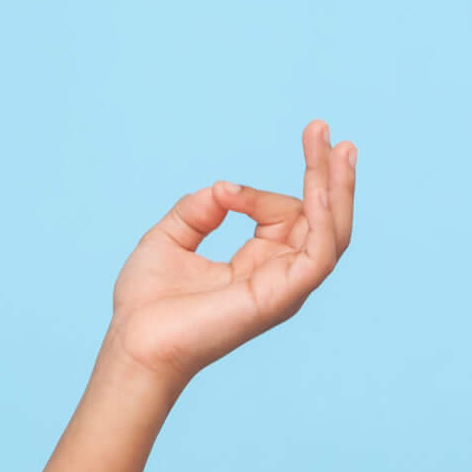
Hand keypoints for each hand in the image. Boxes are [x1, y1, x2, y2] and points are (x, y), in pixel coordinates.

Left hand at [104, 118, 356, 387]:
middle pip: (321, 219)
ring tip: (336, 146)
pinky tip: (318, 185)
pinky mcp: (283, 297)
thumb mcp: (170, 236)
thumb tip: (227, 189)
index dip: (256, 195)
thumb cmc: (147, 302)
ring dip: (335, 187)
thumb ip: (201, 208)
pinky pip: (320, 252)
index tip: (223, 192)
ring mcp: (285, 288)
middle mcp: (279, 276)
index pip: (283, 215)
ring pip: (331, 231)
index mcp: (258, 265)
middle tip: (324, 129)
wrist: (134, 343)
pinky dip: (324, 217)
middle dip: (326, 173)